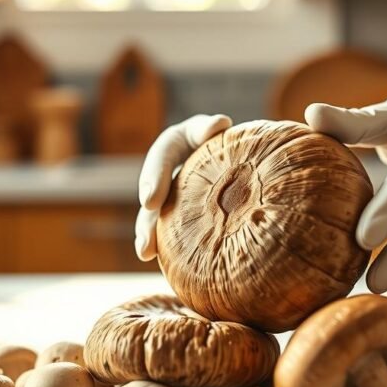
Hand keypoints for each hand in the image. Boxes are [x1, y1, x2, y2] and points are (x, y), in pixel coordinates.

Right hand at [134, 113, 232, 260]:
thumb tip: (220, 124)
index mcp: (175, 143)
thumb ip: (212, 128)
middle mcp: (169, 169)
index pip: (162, 156)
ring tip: (145, 253)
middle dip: (147, 216)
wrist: (242, 154)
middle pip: (152, 192)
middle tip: (145, 238)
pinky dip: (164, 244)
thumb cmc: (232, 137)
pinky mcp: (179, 213)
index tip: (150, 202)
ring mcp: (173, 193)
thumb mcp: (220, 128)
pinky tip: (160, 263)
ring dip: (148, 234)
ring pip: (155, 215)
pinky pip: (169, 230)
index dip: (154, 179)